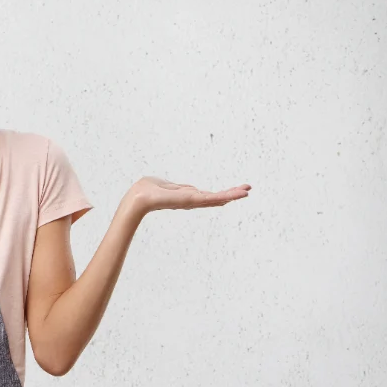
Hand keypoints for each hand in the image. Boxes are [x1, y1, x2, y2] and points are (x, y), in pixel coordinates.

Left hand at [125, 177, 250, 215]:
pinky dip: (222, 197)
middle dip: (231, 194)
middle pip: (215, 198)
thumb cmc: (146, 191)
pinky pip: (209, 198)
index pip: (207, 195)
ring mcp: (191, 201)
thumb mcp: (167, 186)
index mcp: (186, 196)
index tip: (235, 190)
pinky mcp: (190, 201)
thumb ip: (179, 188)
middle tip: (247, 190)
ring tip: (246, 191)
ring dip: (231, 195)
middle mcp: (190, 201)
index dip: (221, 193)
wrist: (139, 198)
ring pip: (216, 198)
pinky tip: (232, 196)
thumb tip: (190, 189)